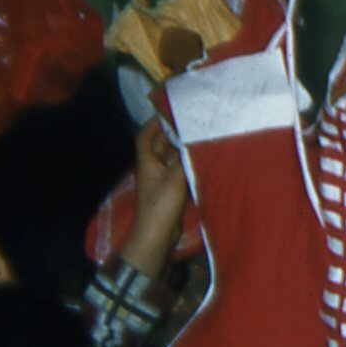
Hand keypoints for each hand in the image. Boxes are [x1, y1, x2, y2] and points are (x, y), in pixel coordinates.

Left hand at [125, 119, 189, 279]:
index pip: (146, 135)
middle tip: (190, 124)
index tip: (169, 112)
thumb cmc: (161, 203)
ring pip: (170, 158)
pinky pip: (177, 172)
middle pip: (159, 145)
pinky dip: (186, 165)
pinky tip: (199, 161)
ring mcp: (160, 179)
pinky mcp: (169, 190)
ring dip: (181, 150)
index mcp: (147, 160)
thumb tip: (192, 141)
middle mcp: (152, 167)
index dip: (155, 123)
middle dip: (171, 134)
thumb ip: (183, 157)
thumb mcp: (174, 177)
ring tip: (197, 139)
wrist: (158, 233)